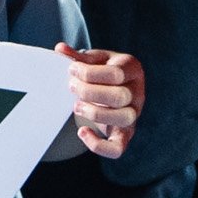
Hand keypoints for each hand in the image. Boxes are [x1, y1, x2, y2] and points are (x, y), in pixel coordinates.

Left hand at [57, 42, 143, 158]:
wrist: (114, 88)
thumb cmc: (103, 71)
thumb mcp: (95, 60)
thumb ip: (79, 57)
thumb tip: (59, 49)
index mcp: (132, 69)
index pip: (116, 74)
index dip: (90, 73)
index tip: (71, 70)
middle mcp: (138, 92)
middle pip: (121, 96)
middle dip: (90, 92)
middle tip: (71, 87)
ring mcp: (134, 114)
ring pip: (123, 118)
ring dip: (95, 113)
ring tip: (76, 106)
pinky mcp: (125, 134)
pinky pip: (118, 148)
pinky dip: (99, 145)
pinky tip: (82, 131)